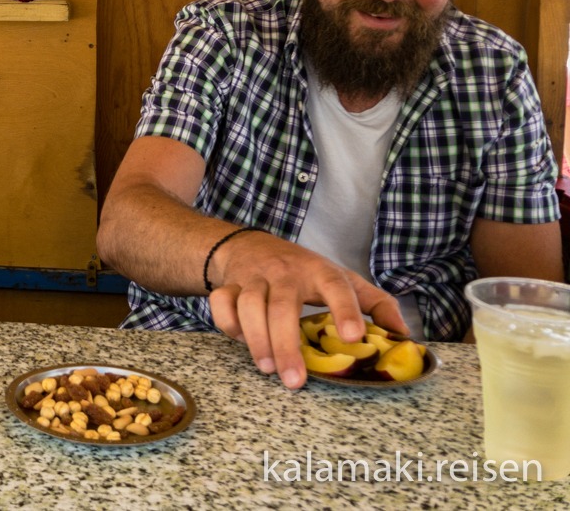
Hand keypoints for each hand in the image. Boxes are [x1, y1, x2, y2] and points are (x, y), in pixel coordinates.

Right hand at [206, 230, 406, 388]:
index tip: (354, 338)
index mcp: (320, 272)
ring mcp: (254, 277)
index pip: (337, 286)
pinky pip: (221, 302)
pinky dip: (228, 323)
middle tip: (295, 381)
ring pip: (249, 304)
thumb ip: (376, 303)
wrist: (249, 245)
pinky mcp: (229, 284)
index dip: (346, 310)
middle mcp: (285, 272)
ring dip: (255, 339)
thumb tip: (404, 335)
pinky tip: (240, 340)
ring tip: (267, 368)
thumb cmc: (302, 270)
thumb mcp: (341, 278)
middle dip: (287, 345)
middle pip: (282, 306)